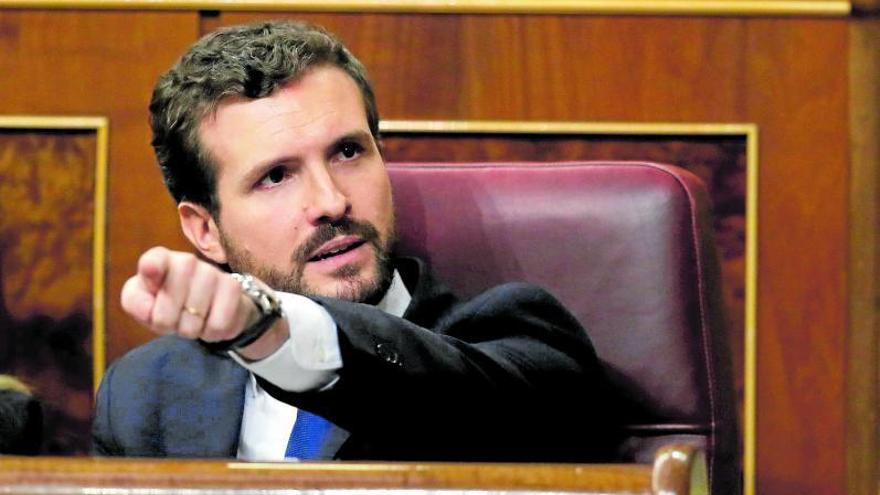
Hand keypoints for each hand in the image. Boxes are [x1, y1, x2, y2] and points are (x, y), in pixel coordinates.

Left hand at [120, 246, 287, 358]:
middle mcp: (186, 261)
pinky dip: (211, 332)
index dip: (152, 267)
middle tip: (173, 320)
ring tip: (192, 321)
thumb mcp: (144, 303)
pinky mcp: (233, 287)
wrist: (211, 306)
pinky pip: (217, 324)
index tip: (151, 272)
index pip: (153, 260)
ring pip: (194, 318)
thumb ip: (135, 302)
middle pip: (170, 303)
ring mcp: (212, 272)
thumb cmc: (169, 303)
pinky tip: (210, 322)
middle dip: (168, 322)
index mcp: (159, 260)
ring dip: (190, 330)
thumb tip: (148, 308)